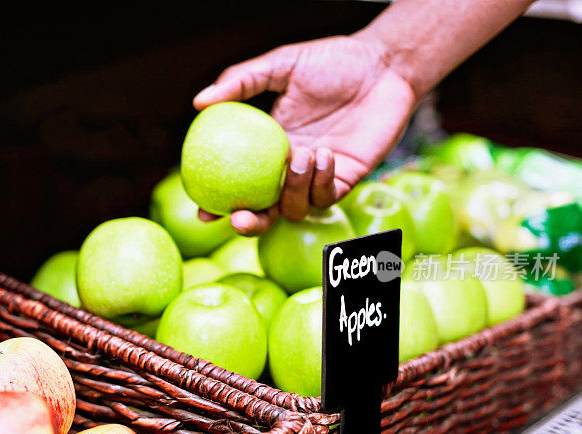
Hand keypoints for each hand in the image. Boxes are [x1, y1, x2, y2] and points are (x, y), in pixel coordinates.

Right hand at [194, 34, 417, 234]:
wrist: (383, 65)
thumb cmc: (333, 62)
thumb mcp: (282, 65)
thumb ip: (241, 81)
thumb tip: (199, 102)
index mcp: (268, 148)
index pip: (239, 184)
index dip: (219, 204)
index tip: (202, 211)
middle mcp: (290, 169)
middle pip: (265, 212)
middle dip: (250, 223)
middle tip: (239, 219)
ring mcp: (318, 178)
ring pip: (295, 208)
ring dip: (293, 190)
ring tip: (299, 154)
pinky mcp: (347, 179)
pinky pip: (327, 195)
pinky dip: (321, 180)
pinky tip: (325, 154)